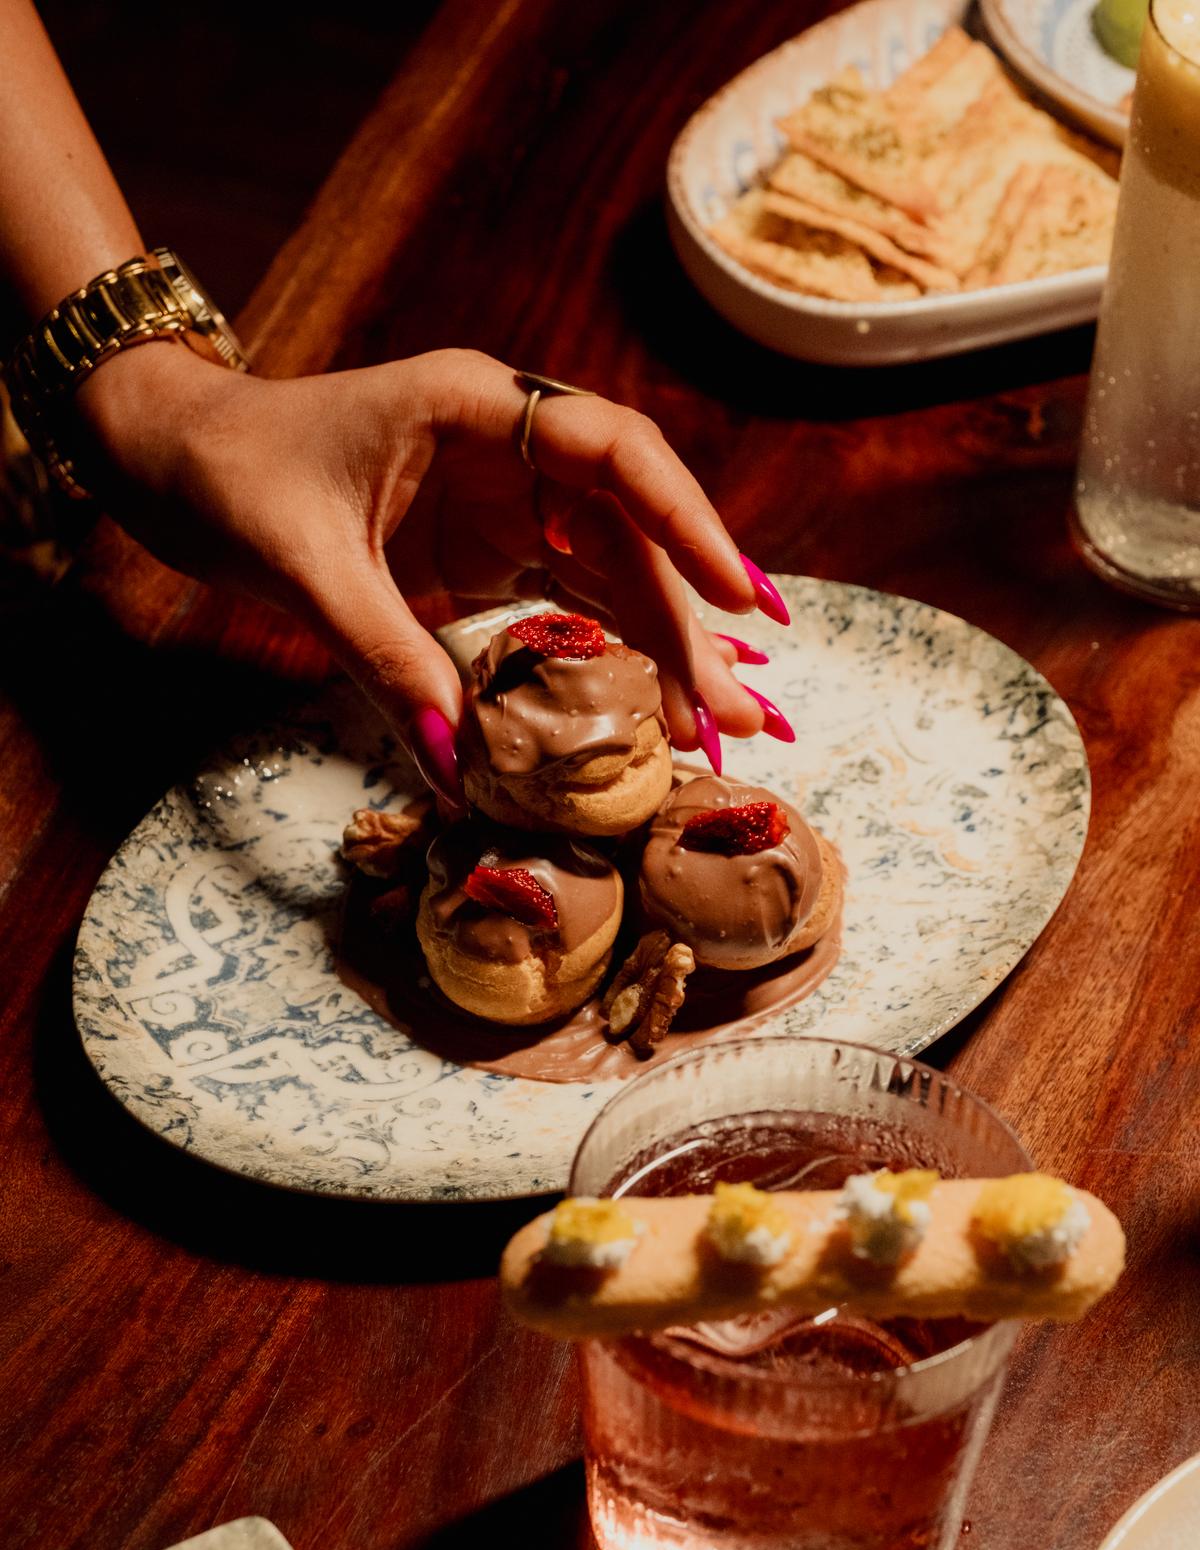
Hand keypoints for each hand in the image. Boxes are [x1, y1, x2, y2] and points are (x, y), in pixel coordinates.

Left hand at [75, 343, 793, 805]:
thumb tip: (457, 770)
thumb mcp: (304, 567)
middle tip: (740, 710)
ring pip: (612, 571)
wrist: (172, 459)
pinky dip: (610, 653)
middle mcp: (510, 448)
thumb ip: (385, 657)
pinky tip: (653, 704)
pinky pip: (569, 600)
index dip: (687, 522)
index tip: (738, 599)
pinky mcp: (486, 551)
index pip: (615, 453)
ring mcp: (504, 501)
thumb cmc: (230, 476)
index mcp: (477, 407)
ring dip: (665, 647)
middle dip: (689, 620)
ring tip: (717, 726)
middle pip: (630, 530)